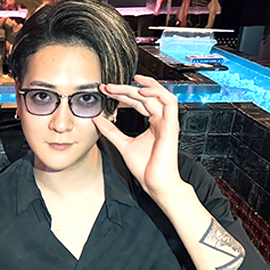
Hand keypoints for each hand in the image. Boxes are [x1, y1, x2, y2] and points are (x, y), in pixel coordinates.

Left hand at [92, 75, 185, 202]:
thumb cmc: (145, 167)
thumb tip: (97, 119)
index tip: (105, 91)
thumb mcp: (123, 144)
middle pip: (144, 96)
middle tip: (107, 87)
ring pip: (157, 94)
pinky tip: (140, 91)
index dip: (122, 94)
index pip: (138, 102)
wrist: (156, 183)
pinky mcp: (172, 125)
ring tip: (119, 87)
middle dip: (124, 89)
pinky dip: (156, 93)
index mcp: (153, 122)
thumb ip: (111, 131)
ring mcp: (168, 121)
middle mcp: (161, 119)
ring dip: (139, 87)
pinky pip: (169, 102)